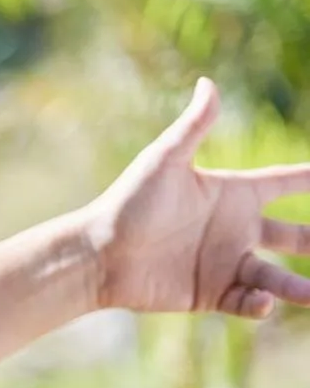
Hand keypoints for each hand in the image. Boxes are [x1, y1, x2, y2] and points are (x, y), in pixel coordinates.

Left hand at [86, 77, 309, 318]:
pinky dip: (258, 305)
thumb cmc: (128, 204)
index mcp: (232, 194)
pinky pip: (245, 302)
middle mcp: (235, 229)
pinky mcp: (209, 293)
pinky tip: (263, 302)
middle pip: (294, 234)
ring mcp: (224, 263)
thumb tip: (209, 82)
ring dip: (298, 285)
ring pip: (276, 275)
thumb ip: (193, 126)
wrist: (98, 254)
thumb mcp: (164, 161)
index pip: (284, 182)